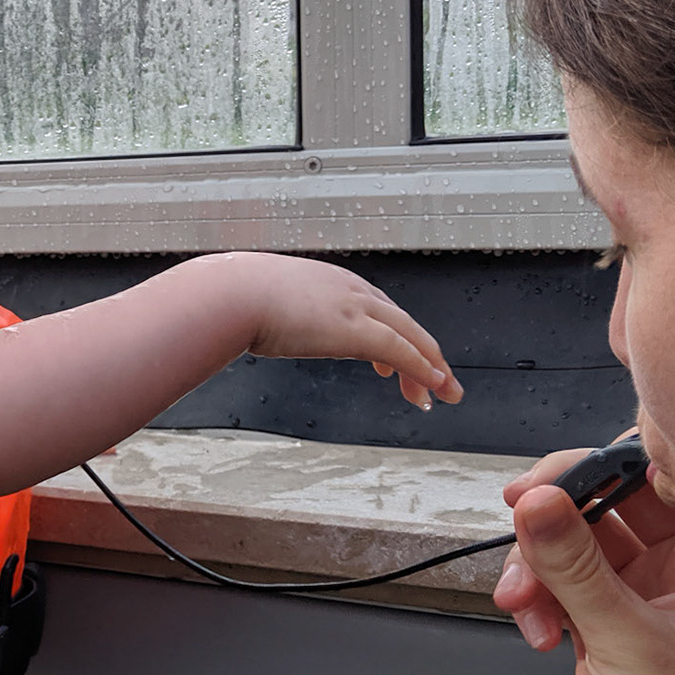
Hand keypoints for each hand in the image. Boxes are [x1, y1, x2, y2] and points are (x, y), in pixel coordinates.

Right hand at [244, 257, 463, 408]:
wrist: (230, 294)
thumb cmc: (232, 299)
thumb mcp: (258, 301)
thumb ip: (265, 313)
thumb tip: (246, 322)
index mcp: (329, 281)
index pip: (376, 308)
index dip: (393, 335)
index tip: (394, 364)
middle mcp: (350, 289)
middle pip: (403, 322)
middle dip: (426, 354)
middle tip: (439, 381)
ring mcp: (356, 307)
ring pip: (412, 336)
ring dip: (433, 367)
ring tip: (444, 392)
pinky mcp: (357, 331)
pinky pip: (401, 351)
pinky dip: (422, 369)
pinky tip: (433, 386)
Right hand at [493, 451, 674, 674]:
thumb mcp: (628, 642)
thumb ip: (575, 568)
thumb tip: (536, 503)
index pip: (661, 475)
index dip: (602, 465)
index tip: (550, 481)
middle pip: (605, 501)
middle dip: (554, 516)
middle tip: (519, 520)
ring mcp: (638, 595)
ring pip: (571, 542)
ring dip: (535, 564)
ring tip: (524, 603)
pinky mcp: (602, 623)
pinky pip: (555, 582)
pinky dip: (535, 598)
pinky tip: (537, 632)